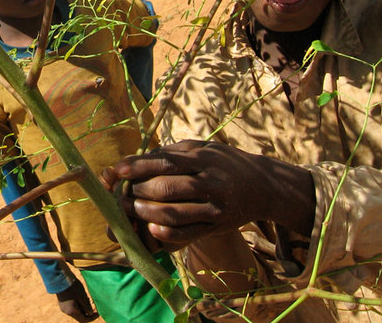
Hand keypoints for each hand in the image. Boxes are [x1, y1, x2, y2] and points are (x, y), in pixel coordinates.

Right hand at [55, 281, 98, 321]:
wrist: (60, 278)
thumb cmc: (72, 287)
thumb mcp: (82, 296)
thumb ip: (87, 306)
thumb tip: (90, 313)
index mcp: (72, 311)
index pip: (84, 320)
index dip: (92, 317)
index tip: (98, 312)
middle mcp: (67, 312)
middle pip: (80, 316)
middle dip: (88, 311)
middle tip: (94, 305)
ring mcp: (63, 308)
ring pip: (76, 311)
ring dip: (83, 307)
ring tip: (87, 298)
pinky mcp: (62, 303)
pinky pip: (72, 307)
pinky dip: (78, 305)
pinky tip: (80, 297)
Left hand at [105, 140, 313, 250]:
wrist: (264, 186)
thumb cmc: (222, 163)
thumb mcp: (201, 148)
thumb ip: (171, 152)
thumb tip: (137, 159)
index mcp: (203, 159)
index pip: (165, 162)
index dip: (138, 166)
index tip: (117, 170)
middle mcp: (210, 183)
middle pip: (167, 189)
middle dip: (138, 191)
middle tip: (122, 193)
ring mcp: (215, 207)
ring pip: (175, 214)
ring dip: (147, 213)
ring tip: (131, 209)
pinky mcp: (217, 226)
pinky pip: (189, 233)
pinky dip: (167, 233)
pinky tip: (151, 229)